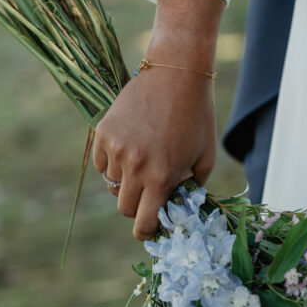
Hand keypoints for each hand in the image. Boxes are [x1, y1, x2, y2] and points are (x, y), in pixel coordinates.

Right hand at [92, 0, 221, 239]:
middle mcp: (136, 167)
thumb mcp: (205, 155)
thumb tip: (179, 205)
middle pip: (124, 208)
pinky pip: (100, 163)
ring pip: (111, 184)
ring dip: (125, 181)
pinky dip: (112, 163)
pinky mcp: (103, 133)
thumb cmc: (197, 116)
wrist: (176, 75)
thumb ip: (193, 185)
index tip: (149, 230)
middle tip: (150, 193)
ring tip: (145, 159)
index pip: (144, 222)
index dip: (146, 231)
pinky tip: (131, 146)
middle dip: (137, 206)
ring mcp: (116, 150)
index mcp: (163, 176)